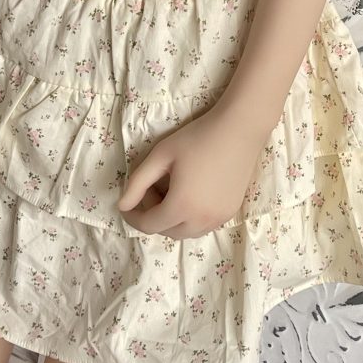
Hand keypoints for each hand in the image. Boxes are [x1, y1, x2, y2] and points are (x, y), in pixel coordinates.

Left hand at [117, 106, 265, 239]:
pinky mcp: (231, 212)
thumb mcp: (161, 155)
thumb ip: (137, 182)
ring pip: (186, 232)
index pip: (149, 225)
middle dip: (153, 215)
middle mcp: (201, 220)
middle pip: (167, 231)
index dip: (134, 216)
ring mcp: (218, 219)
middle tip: (152, 188)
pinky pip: (203, 225)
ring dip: (172, 219)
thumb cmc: (197, 138)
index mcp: (181, 206)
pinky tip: (191, 192)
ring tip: (172, 190)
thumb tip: (122, 205)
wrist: (239, 130)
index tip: (128, 202)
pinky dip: (191, 217)